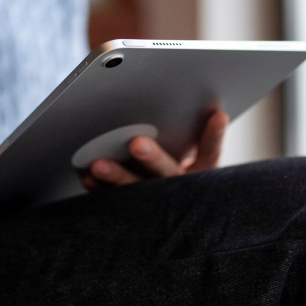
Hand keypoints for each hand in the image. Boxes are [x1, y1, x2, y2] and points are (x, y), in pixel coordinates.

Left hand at [80, 110, 229, 190]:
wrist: (166, 200)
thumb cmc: (173, 157)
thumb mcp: (185, 146)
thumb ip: (186, 128)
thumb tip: (191, 97)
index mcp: (201, 170)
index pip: (211, 151)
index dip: (214, 135)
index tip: (217, 114)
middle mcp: (181, 186)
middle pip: (169, 173)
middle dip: (153, 157)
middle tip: (136, 143)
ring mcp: (158, 200)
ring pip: (138, 188)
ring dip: (117, 176)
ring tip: (97, 164)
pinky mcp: (133, 208)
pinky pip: (116, 199)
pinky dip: (100, 188)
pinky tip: (87, 177)